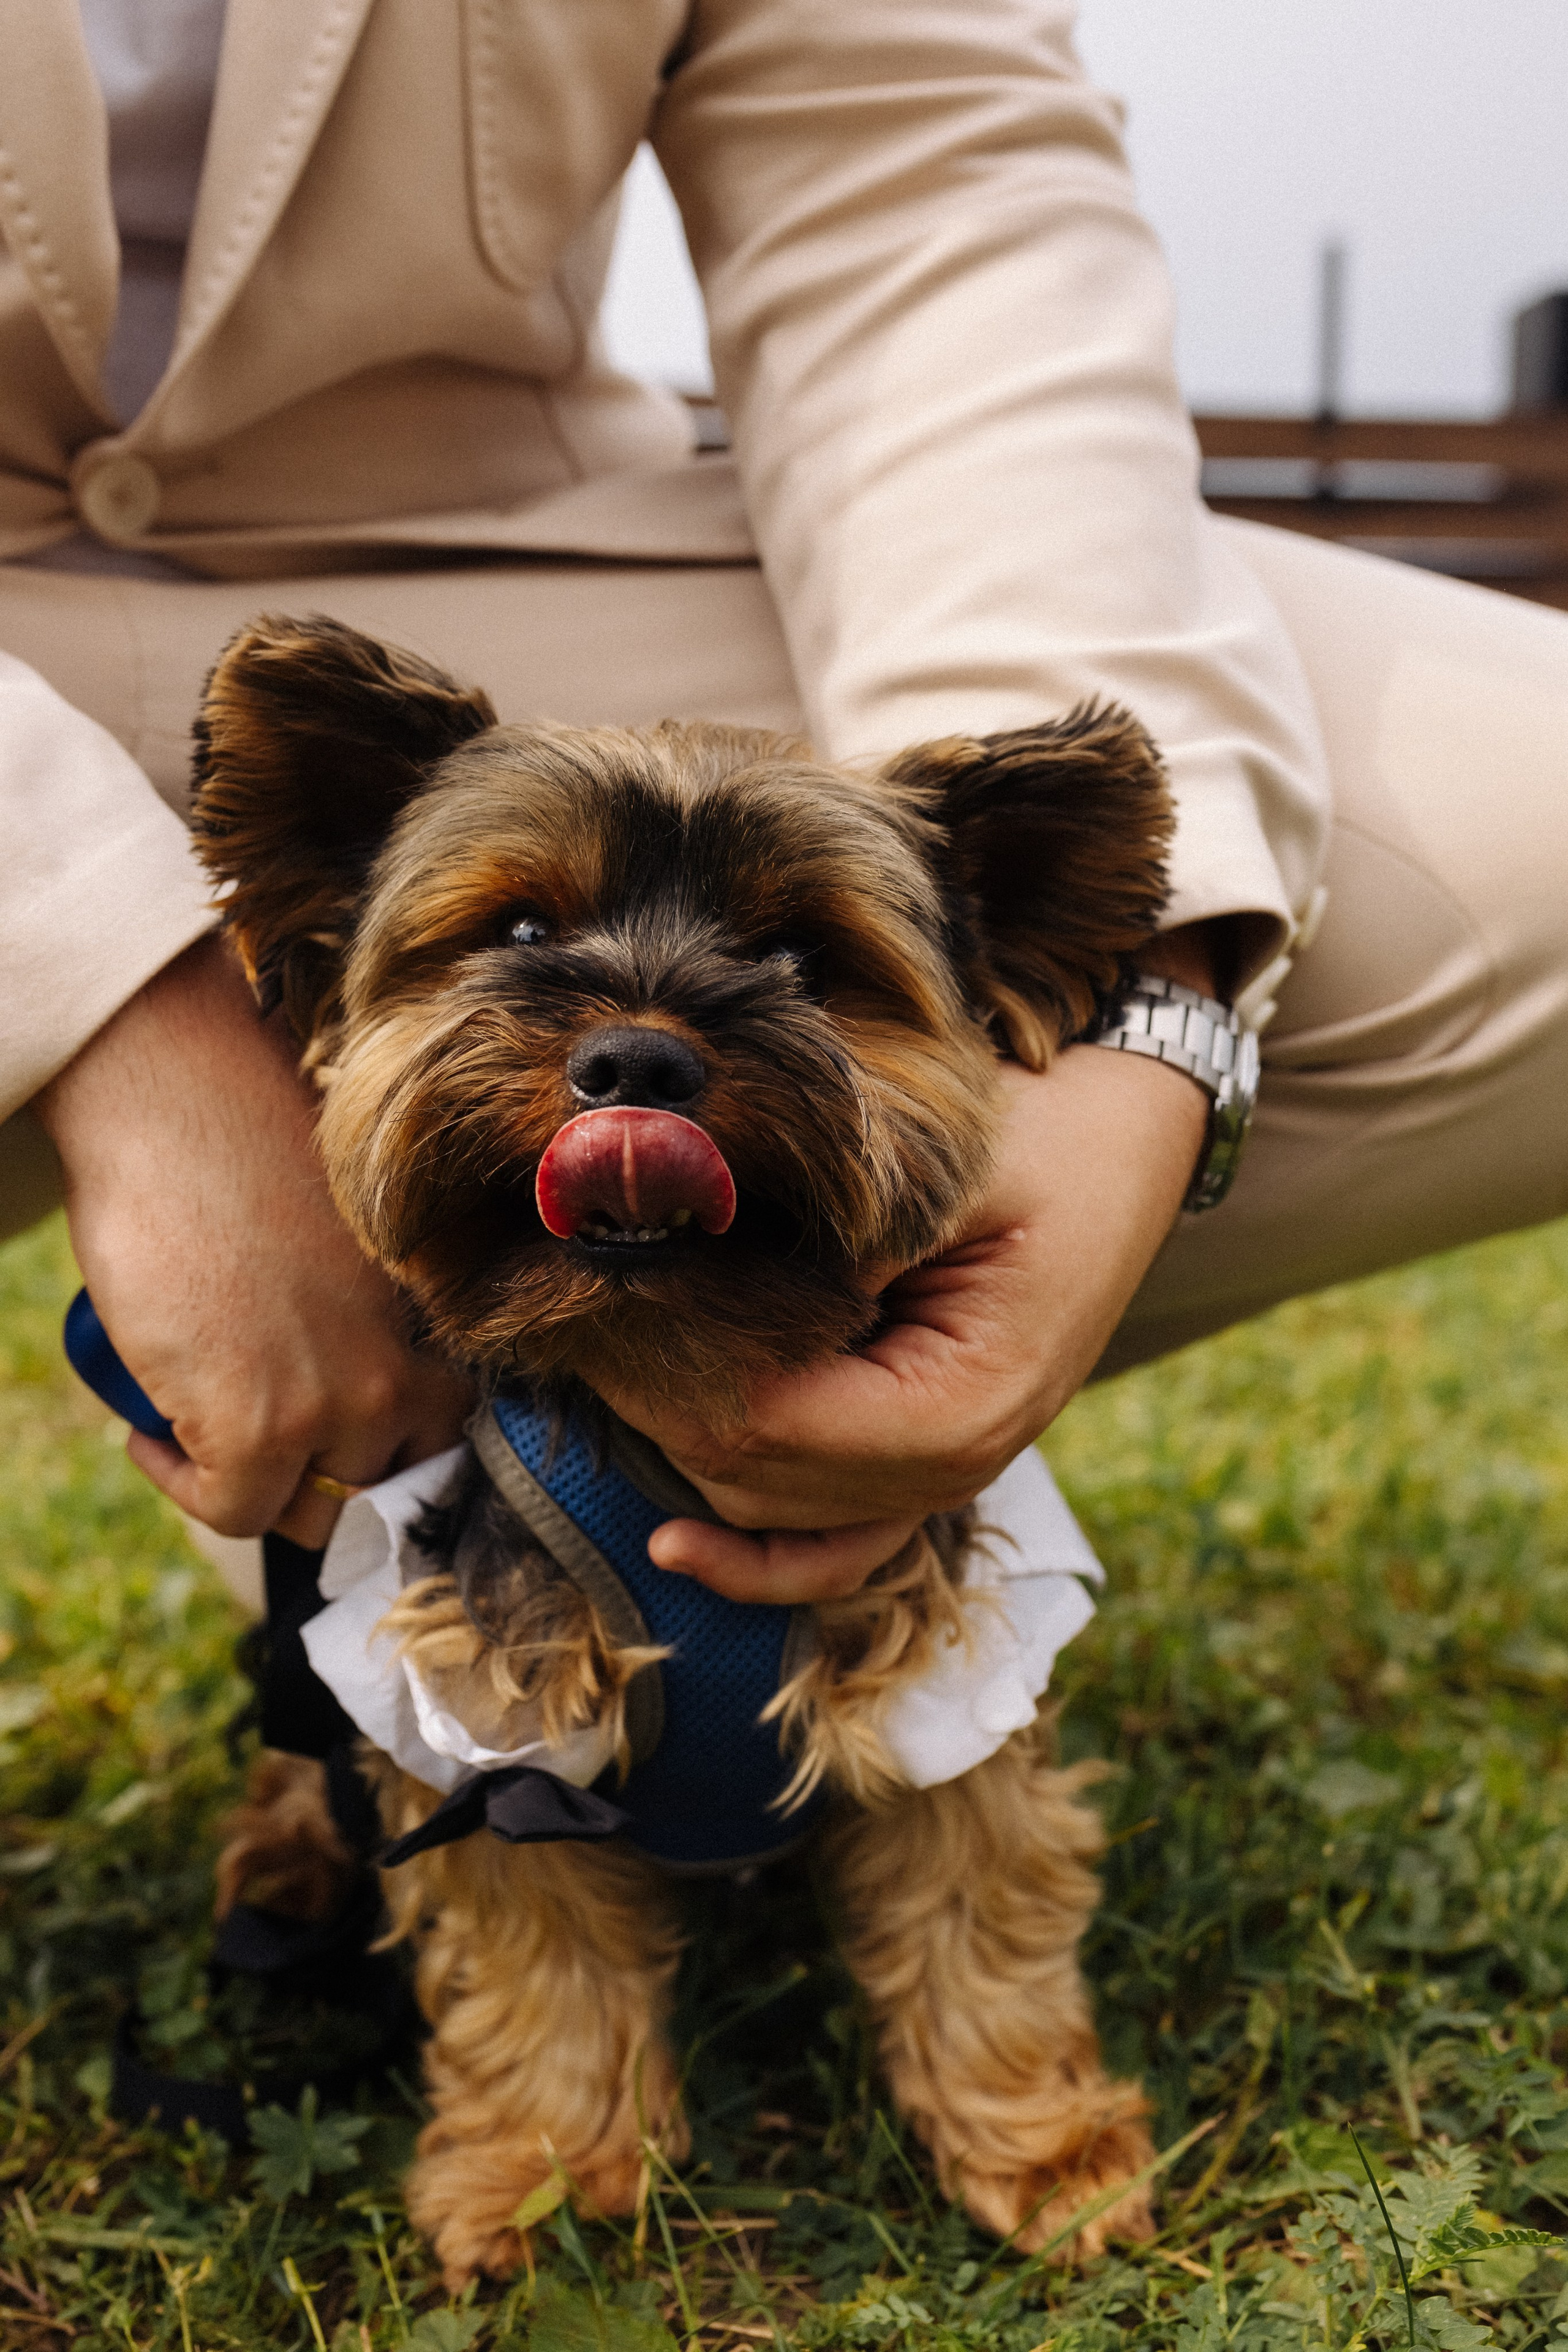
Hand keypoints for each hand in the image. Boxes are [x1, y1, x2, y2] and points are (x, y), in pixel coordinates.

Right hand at [34, 937, 471, 1544]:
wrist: (181, 1111)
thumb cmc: (248, 1150)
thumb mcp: (341, 1244)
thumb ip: (363, 1306)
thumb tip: (334, 1352)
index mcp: (426, 1323)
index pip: (445, 1434)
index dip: (386, 1453)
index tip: (334, 1444)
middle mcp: (395, 1374)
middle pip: (384, 1487)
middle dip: (326, 1479)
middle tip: (268, 1451)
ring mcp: (331, 1407)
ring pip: (317, 1511)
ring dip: (261, 1490)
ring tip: (208, 1442)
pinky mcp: (256, 1430)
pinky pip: (233, 1510)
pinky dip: (185, 1484)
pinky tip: (152, 1436)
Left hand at [621, 1042, 1207, 1600]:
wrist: (1122, 1153)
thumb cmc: (1041, 1146)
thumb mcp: (944, 1170)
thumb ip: (841, 1240)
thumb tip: (706, 1271)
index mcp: (961, 1404)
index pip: (768, 1423)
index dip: (667, 1373)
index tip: (598, 1296)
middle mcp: (955, 1465)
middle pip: (754, 1474)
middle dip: (656, 1403)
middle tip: (578, 1314)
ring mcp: (943, 1478)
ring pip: (771, 1508)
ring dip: (683, 1444)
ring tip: (607, 1361)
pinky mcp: (927, 1468)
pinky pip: (833, 1550)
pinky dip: (755, 1557)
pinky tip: (675, 1544)